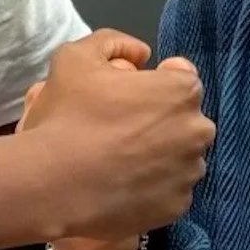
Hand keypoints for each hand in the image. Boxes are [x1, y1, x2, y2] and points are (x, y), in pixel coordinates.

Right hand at [17, 31, 212, 244]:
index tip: (127, 97)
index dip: (154, 83)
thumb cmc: (67, 116)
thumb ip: (112, 41)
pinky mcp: (177, 207)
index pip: (181, 78)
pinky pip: (171, 191)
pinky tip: (121, 184)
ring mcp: (189, 173)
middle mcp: (197, 131)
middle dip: (161, 120)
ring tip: (118, 160)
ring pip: (181, 157)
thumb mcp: (75, 57)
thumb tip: (140, 54)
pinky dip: (153, 187)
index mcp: (182, 91)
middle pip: (185, 119)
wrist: (51, 183)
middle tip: (120, 129)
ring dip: (160, 155)